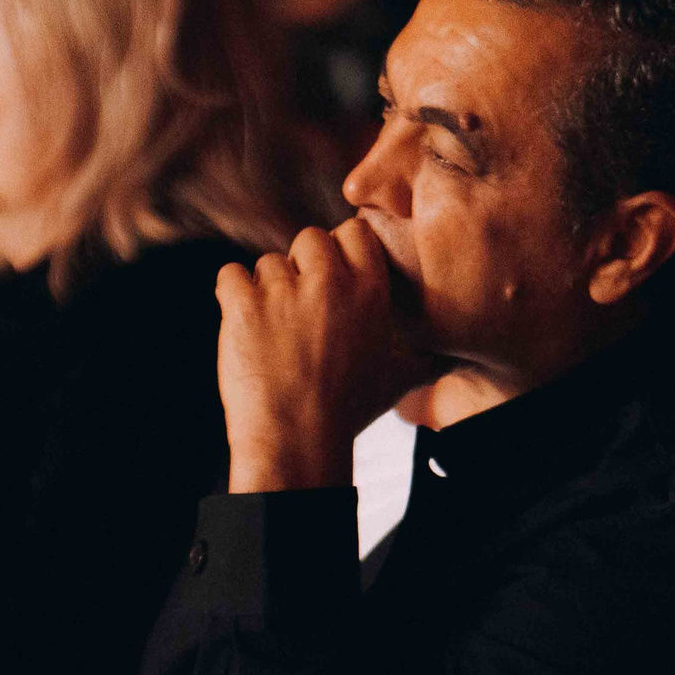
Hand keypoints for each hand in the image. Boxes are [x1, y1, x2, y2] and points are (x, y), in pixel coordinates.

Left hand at [216, 219, 440, 492]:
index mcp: (370, 289)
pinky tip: (245, 327)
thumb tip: (445, 355)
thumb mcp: (398, 379)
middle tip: (300, 311)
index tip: (331, 280)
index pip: (354, 232)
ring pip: (268, 262)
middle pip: (310, 239)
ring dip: (266, 289)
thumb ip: (422, 355)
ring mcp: (283, 290)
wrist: (297, 443)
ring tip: (274, 334)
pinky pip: (230, 275)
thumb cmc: (347, 412)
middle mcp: (329, 281)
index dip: (340, 253)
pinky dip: (232, 296)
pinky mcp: (243, 305)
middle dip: (302, 268)